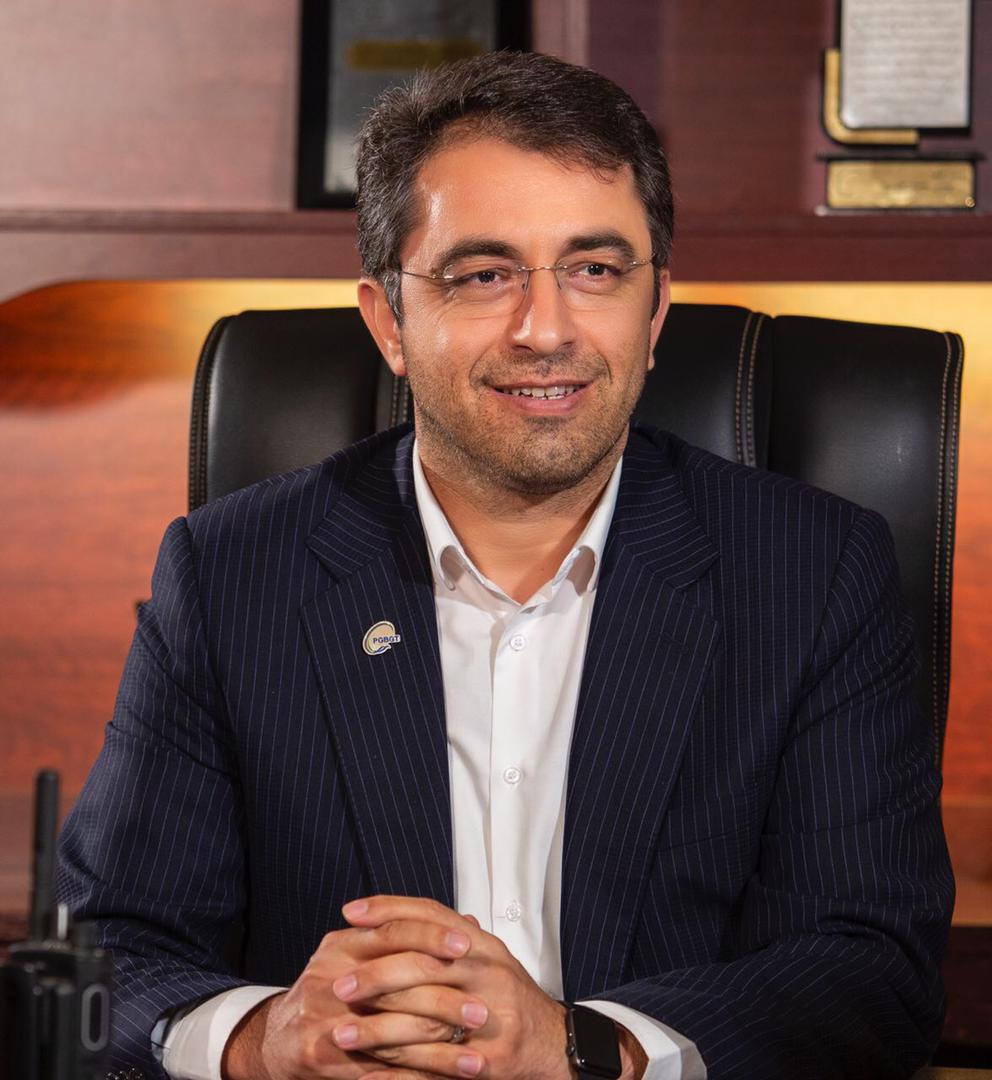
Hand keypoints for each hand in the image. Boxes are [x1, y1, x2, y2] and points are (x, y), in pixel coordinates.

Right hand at [222, 914, 489, 1079]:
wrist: (279, 1038)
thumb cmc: (330, 991)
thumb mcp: (359, 952)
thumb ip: (408, 937)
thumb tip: (467, 920)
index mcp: (342, 945)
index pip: (393, 930)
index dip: (432, 935)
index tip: (469, 945)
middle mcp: (331, 975)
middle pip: (397, 983)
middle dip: (445, 1000)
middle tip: (482, 1011)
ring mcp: (323, 1018)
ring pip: (393, 1034)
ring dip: (438, 1051)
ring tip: (475, 1059)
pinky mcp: (320, 1057)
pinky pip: (378, 1072)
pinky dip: (416, 1079)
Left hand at [336, 896, 573, 1079]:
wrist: (556, 1044)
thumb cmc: (511, 998)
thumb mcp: (485, 958)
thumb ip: (448, 938)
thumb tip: (402, 916)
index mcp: (483, 945)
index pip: (431, 915)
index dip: (389, 909)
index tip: (351, 912)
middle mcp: (488, 972)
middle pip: (423, 964)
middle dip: (374, 975)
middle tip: (338, 984)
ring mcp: (492, 1016)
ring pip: (423, 1019)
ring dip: (376, 1029)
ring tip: (340, 1035)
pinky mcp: (491, 1060)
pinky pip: (435, 1066)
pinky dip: (398, 1073)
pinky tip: (368, 1074)